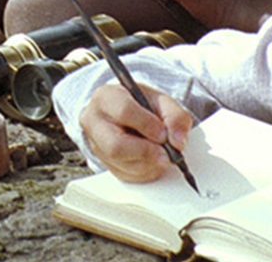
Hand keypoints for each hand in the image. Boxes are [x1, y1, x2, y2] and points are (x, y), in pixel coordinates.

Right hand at [78, 81, 195, 182]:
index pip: (124, 112)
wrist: (127, 112)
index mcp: (105, 97)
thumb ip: (175, 116)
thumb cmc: (140, 104)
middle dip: (146, 152)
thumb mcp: (161, 100)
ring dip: (148, 164)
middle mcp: (94, 121)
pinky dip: (145, 172)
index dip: (147, 125)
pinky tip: (153, 162)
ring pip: (120, 163)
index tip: (163, 134)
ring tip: (162, 155)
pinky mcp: (103, 162)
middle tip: (165, 154)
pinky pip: (124, 175)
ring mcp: (95, 144)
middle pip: (115, 145)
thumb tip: (178, 142)